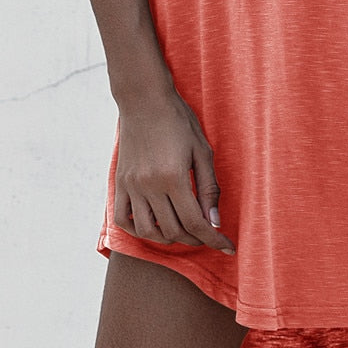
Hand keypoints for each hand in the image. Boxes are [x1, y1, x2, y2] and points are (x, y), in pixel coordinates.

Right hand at [113, 89, 236, 254]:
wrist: (144, 100)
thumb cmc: (179, 121)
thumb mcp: (202, 151)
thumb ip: (209, 188)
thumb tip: (214, 222)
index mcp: (173, 177)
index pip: (195, 222)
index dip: (214, 240)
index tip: (228, 247)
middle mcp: (149, 185)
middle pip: (173, 230)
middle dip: (195, 239)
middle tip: (207, 234)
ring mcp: (131, 185)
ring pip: (148, 231)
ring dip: (168, 238)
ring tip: (183, 230)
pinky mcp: (120, 182)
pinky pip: (123, 219)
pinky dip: (139, 229)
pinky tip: (154, 225)